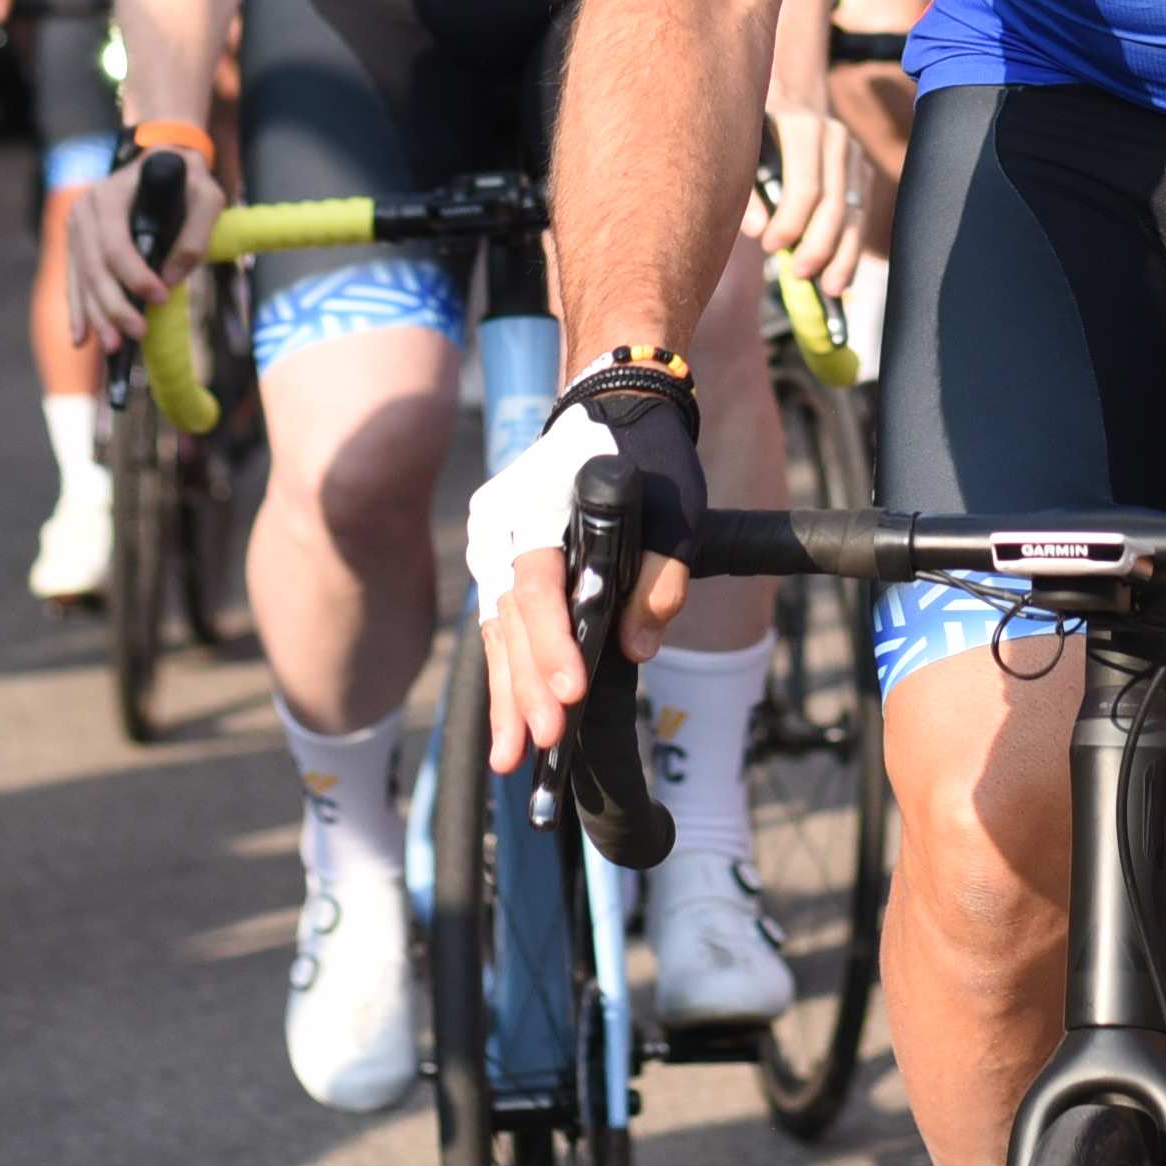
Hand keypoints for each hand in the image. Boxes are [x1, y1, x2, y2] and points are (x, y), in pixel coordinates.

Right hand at [67, 140, 215, 344]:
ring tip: (113, 347)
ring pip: (83, 279)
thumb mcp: (207, 196)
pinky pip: (75, 281)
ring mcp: (76, 227)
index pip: (115, 244)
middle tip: (137, 333)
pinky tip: (82, 337)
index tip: (161, 297)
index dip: (135, 276)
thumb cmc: (187, 179)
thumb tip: (171, 279)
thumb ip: (195, 235)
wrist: (162, 159)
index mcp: (110, 195)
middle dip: (114, 305)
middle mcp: (85, 210)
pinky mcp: (77, 243)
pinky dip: (79, 310)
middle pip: (94, 268)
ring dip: (96, 316)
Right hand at [468, 382, 706, 766]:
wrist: (612, 407)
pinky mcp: (498, 566)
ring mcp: (491, 547)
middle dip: (526, 688)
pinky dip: (507, 676)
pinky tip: (512, 726)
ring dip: (509, 696)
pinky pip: (499, 628)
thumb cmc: (646, 457)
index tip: (570, 693)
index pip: (536, 585)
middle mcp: (498, 528)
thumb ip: (659, 577)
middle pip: (508, 619)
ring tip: (514, 758)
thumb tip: (637, 648)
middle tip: (544, 744)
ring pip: (496, 632)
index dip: (552, 643)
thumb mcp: (674, 507)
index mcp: (534, 505)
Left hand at [761, 108, 880, 294]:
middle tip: (800, 275)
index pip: (806, 184)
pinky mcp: (863, 171)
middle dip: (819, 245)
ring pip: (854, 213)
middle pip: (835, 203)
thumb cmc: (753, 133)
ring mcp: (854, 154)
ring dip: (843, 255)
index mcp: (802, 126)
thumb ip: (746, 191)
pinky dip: (850, 248)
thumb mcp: (740, 152)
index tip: (770, 247)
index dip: (790, 222)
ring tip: (830, 288)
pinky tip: (841, 275)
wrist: (787, 100)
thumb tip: (758, 231)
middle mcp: (835, 137)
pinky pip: (860, 216)